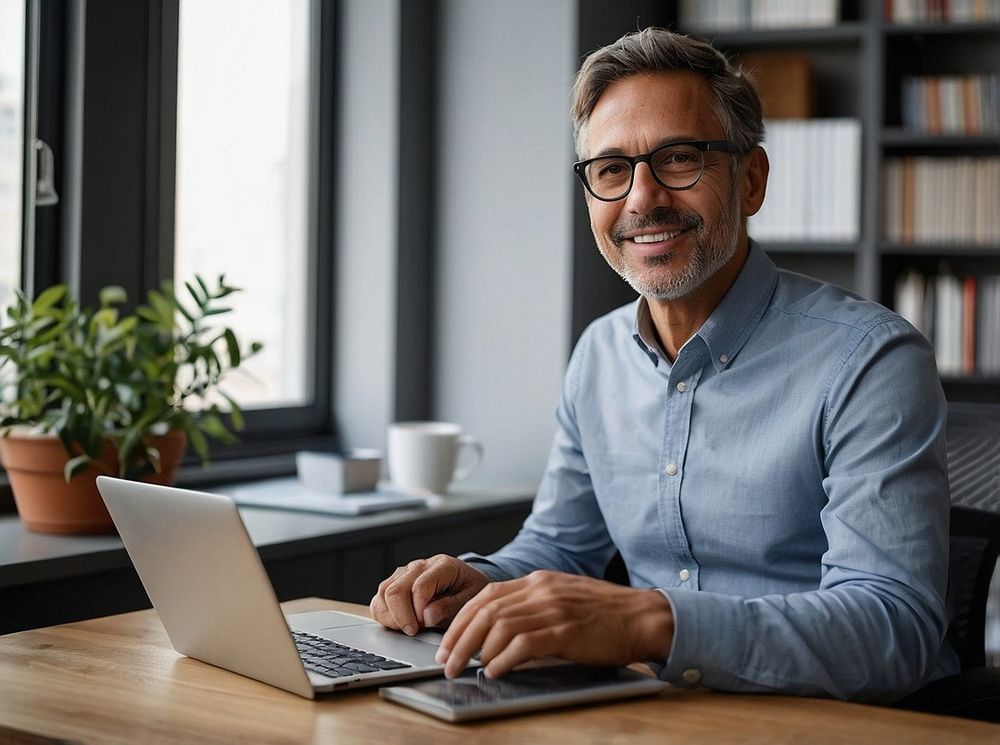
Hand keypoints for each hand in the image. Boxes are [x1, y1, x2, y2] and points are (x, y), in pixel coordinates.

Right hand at [370, 554, 489, 635]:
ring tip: (409, 627)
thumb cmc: (469, 591)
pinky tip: (398, 624)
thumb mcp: (470, 600)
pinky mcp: (394, 583)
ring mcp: (405, 573)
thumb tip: (427, 617)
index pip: (420, 587)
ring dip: (392, 616)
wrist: (468, 583)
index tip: (425, 625)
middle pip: (396, 590)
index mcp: (442, 566)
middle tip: (415, 631)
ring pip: (383, 592)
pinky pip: (378, 599)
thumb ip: (450, 607)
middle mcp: (420, 566)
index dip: (419, 612)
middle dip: (402, 617)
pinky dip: (383, 615)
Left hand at [435, 570, 673, 678]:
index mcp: (539, 580)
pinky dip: (503, 659)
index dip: (461, 619)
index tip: (448, 641)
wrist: (644, 617)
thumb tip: (498, 632)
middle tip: (446, 661)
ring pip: (498, 626)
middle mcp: (542, 589)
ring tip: (465, 669)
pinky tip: (494, 671)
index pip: (486, 595)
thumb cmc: (607, 614)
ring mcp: (554, 608)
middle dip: (459, 638)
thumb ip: (533, 607)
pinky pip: (523, 644)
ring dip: (475, 651)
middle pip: (486, 610)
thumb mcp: (564, 598)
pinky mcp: (566, 630)